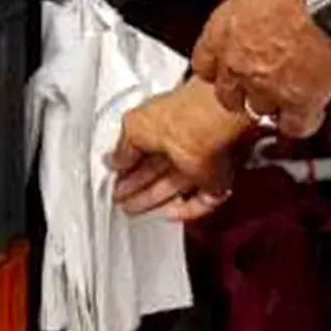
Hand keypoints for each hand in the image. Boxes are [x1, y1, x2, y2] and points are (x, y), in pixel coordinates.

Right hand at [111, 81, 250, 219]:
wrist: (207, 127)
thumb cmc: (176, 117)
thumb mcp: (132, 127)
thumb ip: (122, 148)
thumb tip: (113, 161)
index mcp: (162, 123)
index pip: (142, 147)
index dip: (127, 163)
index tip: (114, 176)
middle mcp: (181, 142)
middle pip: (156, 169)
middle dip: (137, 185)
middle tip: (121, 197)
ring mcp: (200, 163)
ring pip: (175, 187)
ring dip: (154, 199)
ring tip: (136, 209)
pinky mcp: (216, 182)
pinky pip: (201, 202)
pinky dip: (186, 210)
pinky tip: (170, 213)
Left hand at [191, 0, 330, 137]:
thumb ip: (249, 9)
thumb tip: (258, 8)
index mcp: (222, 28)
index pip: (204, 64)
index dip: (221, 70)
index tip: (231, 70)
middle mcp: (236, 60)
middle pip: (227, 94)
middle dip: (244, 93)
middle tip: (264, 87)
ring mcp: (265, 84)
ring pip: (259, 111)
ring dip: (274, 105)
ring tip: (292, 96)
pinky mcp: (299, 100)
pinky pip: (294, 125)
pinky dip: (304, 121)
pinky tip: (312, 112)